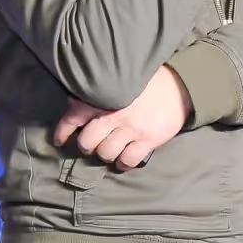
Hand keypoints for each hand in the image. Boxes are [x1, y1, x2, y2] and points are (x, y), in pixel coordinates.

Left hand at [53, 66, 192, 170]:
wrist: (181, 85)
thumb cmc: (148, 81)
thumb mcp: (121, 79)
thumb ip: (99, 89)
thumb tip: (73, 100)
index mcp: (105, 96)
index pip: (73, 117)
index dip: (63, 132)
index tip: (60, 140)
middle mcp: (115, 113)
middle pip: (87, 142)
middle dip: (87, 145)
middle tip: (93, 143)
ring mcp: (132, 128)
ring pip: (105, 153)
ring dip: (106, 154)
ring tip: (111, 149)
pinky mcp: (148, 139)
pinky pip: (127, 160)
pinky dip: (123, 163)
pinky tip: (124, 158)